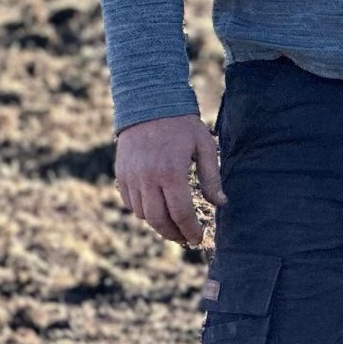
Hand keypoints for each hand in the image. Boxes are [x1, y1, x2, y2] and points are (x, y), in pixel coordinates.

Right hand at [116, 113, 225, 246]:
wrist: (148, 105)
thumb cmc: (182, 125)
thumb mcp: (205, 146)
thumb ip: (211, 177)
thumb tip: (221, 203)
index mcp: (172, 173)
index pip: (181, 213)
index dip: (190, 230)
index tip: (198, 237)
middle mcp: (148, 180)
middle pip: (159, 220)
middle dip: (173, 234)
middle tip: (186, 238)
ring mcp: (131, 178)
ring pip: (142, 215)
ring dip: (158, 224)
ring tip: (174, 226)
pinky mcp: (121, 175)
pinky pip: (130, 203)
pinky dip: (142, 212)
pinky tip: (156, 210)